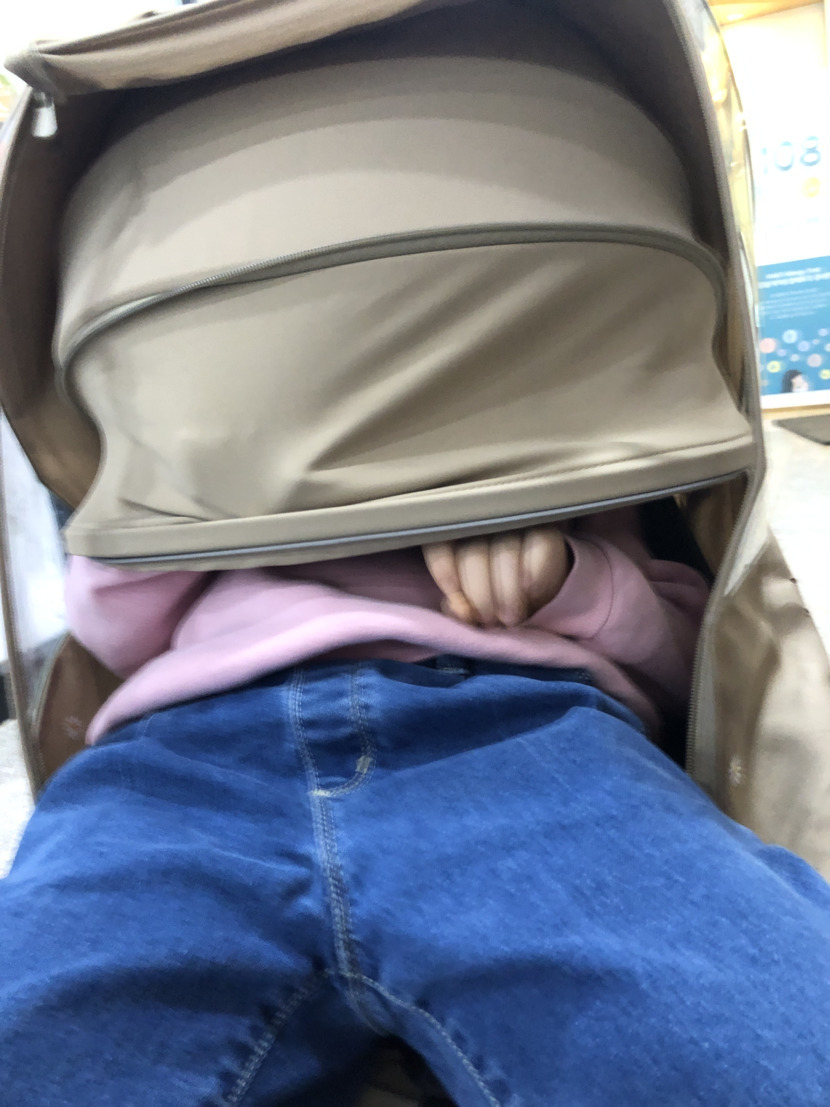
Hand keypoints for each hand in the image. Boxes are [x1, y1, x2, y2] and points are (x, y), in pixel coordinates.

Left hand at [423, 526, 571, 627]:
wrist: (537, 584)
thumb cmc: (496, 592)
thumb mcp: (474, 601)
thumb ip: (460, 606)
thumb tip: (461, 612)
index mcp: (455, 536)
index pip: (440, 545)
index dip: (446, 574)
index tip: (460, 605)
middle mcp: (482, 524)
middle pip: (473, 554)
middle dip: (480, 595)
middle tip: (490, 621)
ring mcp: (515, 524)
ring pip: (505, 552)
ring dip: (507, 593)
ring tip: (511, 618)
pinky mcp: (546, 530)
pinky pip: (538, 548)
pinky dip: (534, 576)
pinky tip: (530, 593)